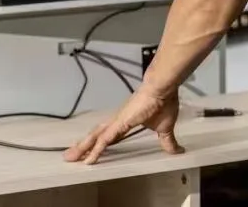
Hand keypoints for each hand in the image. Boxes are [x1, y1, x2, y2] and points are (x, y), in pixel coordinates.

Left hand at [63, 84, 182, 163]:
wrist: (162, 87)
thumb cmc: (163, 102)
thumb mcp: (165, 128)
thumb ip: (167, 141)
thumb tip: (178, 151)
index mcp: (126, 122)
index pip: (109, 136)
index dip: (99, 144)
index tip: (89, 151)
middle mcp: (117, 121)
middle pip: (96, 136)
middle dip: (83, 146)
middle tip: (70, 156)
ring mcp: (116, 121)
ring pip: (95, 137)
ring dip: (83, 148)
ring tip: (70, 157)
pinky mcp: (119, 123)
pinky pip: (104, 140)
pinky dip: (95, 150)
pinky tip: (88, 159)